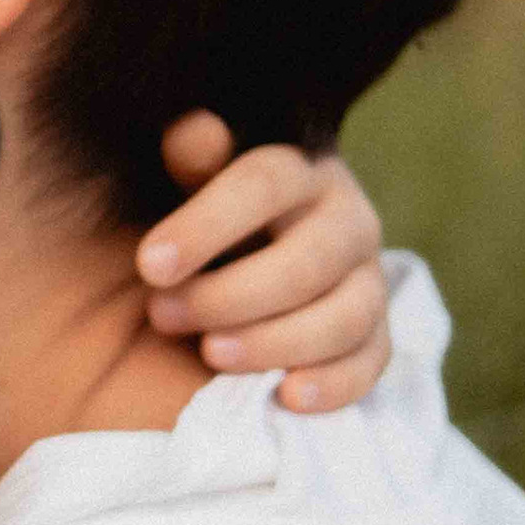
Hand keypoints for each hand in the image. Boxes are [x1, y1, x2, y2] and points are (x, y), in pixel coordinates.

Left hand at [137, 119, 389, 408]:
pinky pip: (371, 362)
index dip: (207, 224)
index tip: (148, 264)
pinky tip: (286, 396)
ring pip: (344, 315)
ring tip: (210, 354)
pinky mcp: (376, 336)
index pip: (265, 183)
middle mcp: (347, 219)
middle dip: (231, 294)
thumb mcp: (191, 189)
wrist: (248, 266)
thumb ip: (191, 164)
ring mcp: (368, 280)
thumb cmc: (207, 224)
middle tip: (161, 315)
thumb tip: (192, 129)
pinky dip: (335, 384)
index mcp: (299, 170)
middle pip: (307, 260)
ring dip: (276, 341)